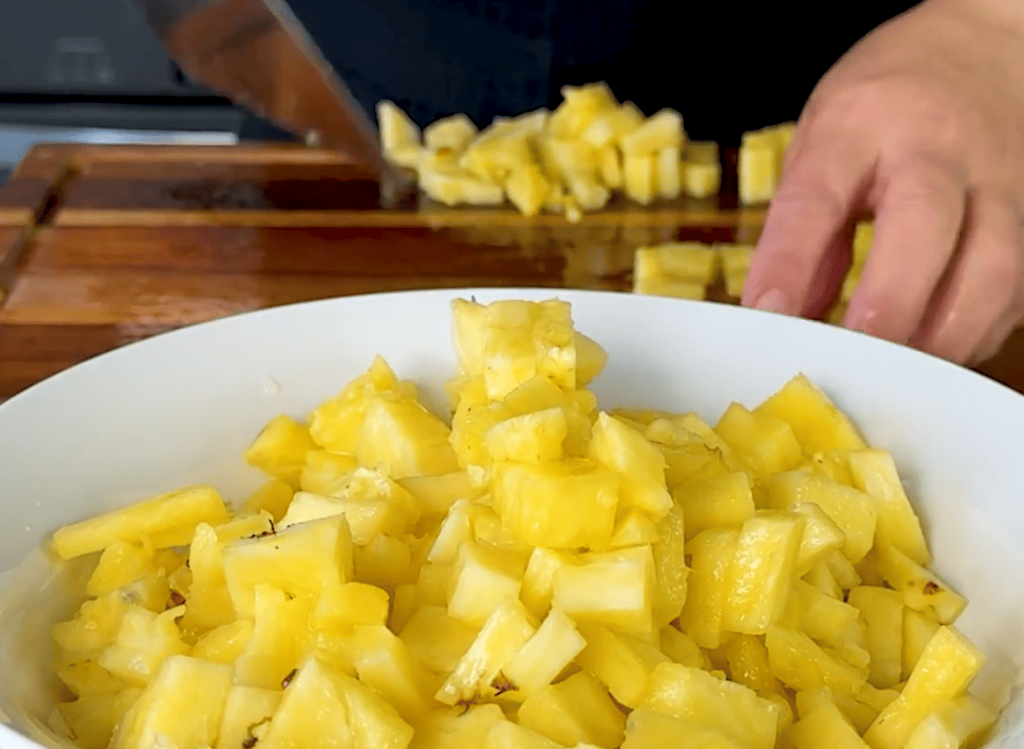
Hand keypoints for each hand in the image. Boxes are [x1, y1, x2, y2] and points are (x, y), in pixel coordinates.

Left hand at [741, 0, 1023, 364]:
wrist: (983, 48)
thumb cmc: (884, 103)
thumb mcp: (822, 144)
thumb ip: (804, 230)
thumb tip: (782, 315)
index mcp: (861, 124)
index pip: (818, 195)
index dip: (788, 262)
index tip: (765, 315)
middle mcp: (938, 149)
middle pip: (924, 228)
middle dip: (890, 305)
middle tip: (856, 357)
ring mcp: (997, 180)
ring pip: (993, 266)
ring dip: (946, 334)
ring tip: (902, 375)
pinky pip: (1016, 287)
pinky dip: (979, 330)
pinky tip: (942, 351)